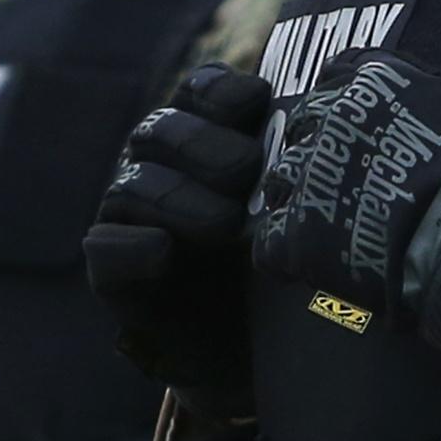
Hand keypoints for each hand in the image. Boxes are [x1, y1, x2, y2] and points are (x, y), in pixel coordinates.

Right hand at [87, 62, 273, 390]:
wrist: (255, 349)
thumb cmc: (281, 260)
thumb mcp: (298, 206)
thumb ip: (304, 159)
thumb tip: (334, 105)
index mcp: (203, 138)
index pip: (198, 92)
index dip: (221, 90)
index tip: (259, 99)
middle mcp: (158, 168)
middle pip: (161, 131)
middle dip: (203, 144)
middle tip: (247, 169)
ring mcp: (128, 219)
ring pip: (132, 185)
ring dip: (179, 198)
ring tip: (226, 223)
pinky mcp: (112, 272)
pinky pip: (105, 248)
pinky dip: (133, 247)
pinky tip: (162, 252)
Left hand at [248, 55, 440, 366]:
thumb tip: (439, 80)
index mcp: (371, 83)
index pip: (335, 76)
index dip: (345, 105)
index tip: (360, 128)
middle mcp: (331, 120)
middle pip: (301, 125)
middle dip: (317, 147)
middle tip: (344, 175)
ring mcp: (309, 175)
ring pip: (279, 177)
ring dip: (298, 194)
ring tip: (326, 217)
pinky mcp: (296, 232)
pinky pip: (269, 236)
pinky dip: (286, 245)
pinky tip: (311, 252)